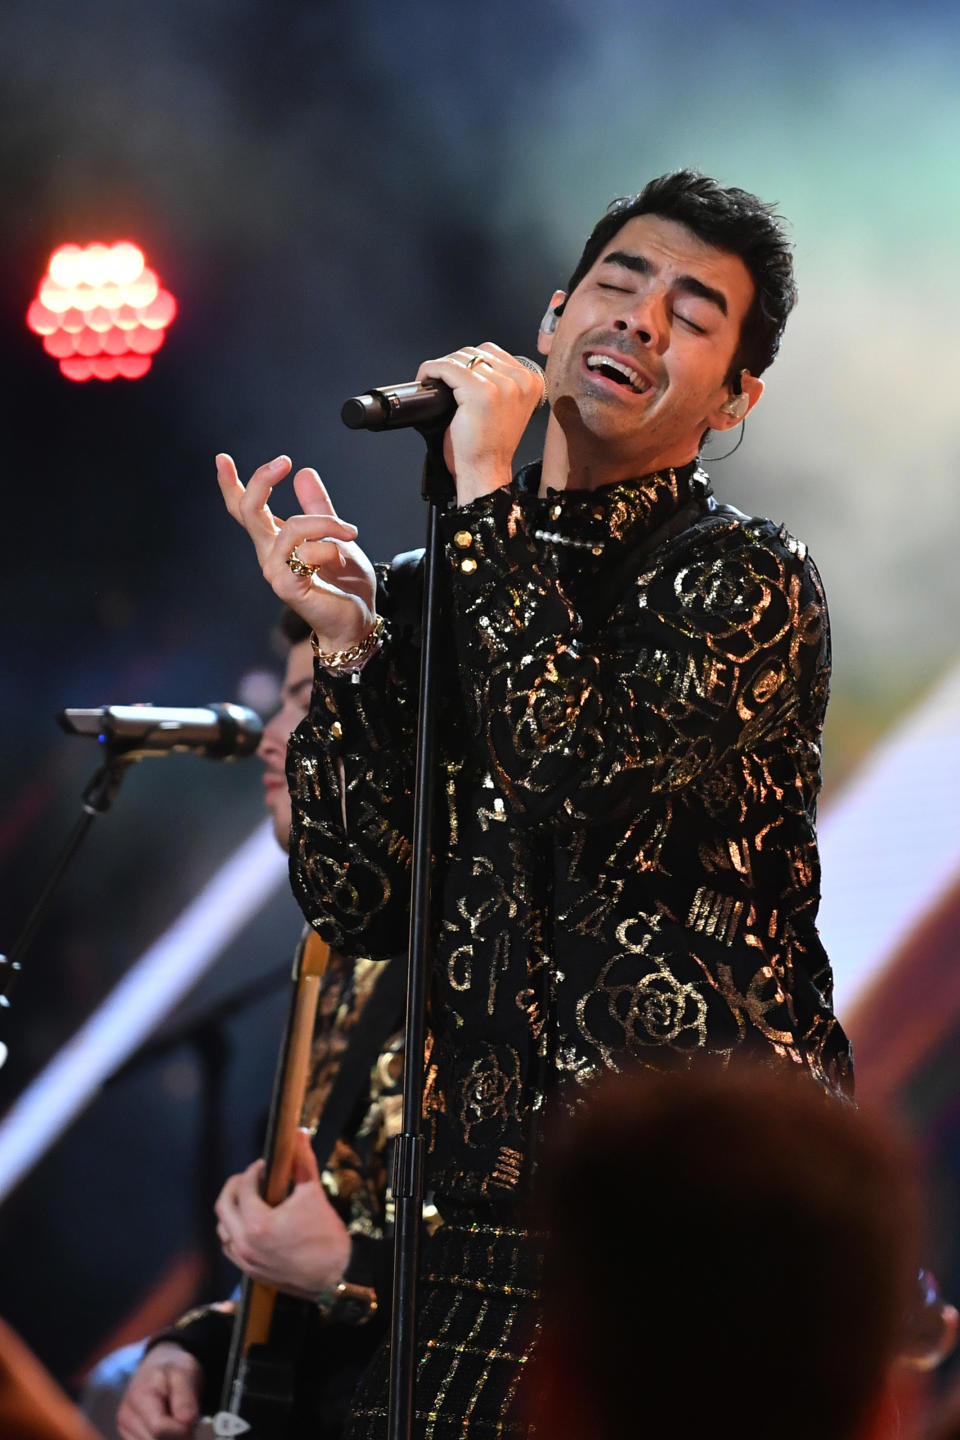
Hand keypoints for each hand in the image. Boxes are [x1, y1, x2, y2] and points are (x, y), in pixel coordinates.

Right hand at [116, 1343, 202, 1439]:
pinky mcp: (129, 1438)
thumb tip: (187, 1421)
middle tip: (187, 1419)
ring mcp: (125, 1429)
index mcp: (138, 1397)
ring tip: (177, 1421)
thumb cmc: (173, 1369)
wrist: (159, 1367)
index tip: (193, 1418)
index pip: (159, 1428)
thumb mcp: (184, 1373)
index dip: (181, 1429)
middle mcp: (126, 1417)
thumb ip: (185, 1396)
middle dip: (177, 1437)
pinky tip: (169, 1429)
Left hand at [214, 1130, 351, 1300]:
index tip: (266, 1165)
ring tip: (250, 1198)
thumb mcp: (313, 1193)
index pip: (244, 1186)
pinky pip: (230, 1247)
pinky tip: (250, 1223)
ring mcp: (245, 1260)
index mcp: (257, 1223)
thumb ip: (302, 1162)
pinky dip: (234, 1231)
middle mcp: (244, 1243)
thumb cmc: (325, 1235)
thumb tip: (299, 1133)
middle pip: (223, 1206)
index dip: (253, 1170)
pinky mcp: (249, 1272)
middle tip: (251, 1177)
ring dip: (232, 1210)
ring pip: (223, 1229)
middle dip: (235, 1186)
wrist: (333, 1276)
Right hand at [217, 454, 377, 652]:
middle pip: (250, 511)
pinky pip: (307, 553)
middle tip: (284, 462)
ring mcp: (275, 571)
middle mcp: (270, 555)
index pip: (245, 511)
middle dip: (262, 481)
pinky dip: (331, 550)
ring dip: (326, 524)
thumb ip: (318, 508)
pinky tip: (341, 561)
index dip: (231, 484)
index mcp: (277, 541)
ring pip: (291, 527)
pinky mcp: (288, 586)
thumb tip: (303, 473)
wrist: (356, 620)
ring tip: (349, 533)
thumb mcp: (334, 535)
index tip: (222, 458)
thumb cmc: (345, 582)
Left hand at [415, 343, 544, 504]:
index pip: (493, 353)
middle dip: (456, 365)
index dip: (469, 363)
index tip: (456, 377)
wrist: (485, 472)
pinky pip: (448, 368)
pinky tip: (427, 381)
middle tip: (444, 383)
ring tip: (436, 384)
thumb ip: (498, 382)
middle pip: (477, 352)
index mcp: (531, 382)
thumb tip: (468, 361)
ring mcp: (503, 386)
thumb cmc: (488, 447)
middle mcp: (521, 381)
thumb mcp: (504, 407)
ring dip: (443, 368)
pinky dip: (432, 371)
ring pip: (462, 358)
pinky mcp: (481, 393)